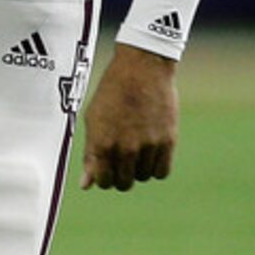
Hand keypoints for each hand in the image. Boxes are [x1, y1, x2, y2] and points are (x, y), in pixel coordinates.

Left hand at [81, 46, 178, 189]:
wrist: (142, 69)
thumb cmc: (112, 92)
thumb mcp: (93, 120)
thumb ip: (90, 154)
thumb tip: (86, 185)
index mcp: (102, 143)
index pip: (103, 181)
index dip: (103, 179)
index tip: (106, 171)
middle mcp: (126, 148)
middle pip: (124, 183)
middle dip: (120, 177)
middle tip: (121, 162)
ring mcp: (148, 146)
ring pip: (143, 177)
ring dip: (138, 170)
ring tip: (136, 150)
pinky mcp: (168, 141)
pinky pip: (162, 171)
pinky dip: (156, 167)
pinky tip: (150, 154)